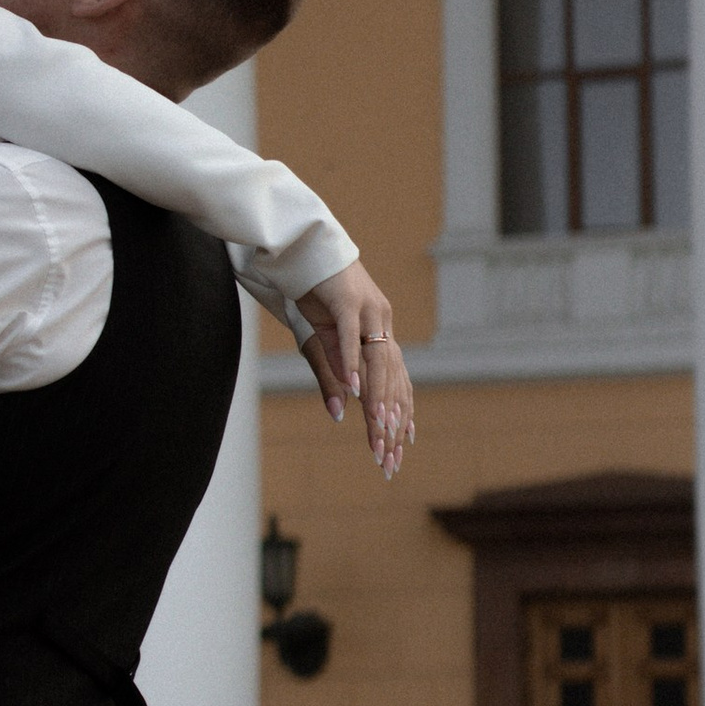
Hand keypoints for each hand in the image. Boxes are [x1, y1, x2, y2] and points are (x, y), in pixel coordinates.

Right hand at [294, 263, 413, 481]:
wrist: (305, 250)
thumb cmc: (314, 295)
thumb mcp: (322, 342)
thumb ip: (332, 376)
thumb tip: (339, 413)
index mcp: (381, 333)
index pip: (397, 382)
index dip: (399, 418)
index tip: (398, 452)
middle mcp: (382, 322)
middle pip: (392, 378)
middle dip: (390, 420)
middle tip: (386, 455)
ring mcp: (368, 310)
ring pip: (378, 361)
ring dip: (377, 397)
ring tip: (377, 428)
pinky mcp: (347, 300)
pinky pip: (352, 336)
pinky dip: (352, 364)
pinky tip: (354, 389)